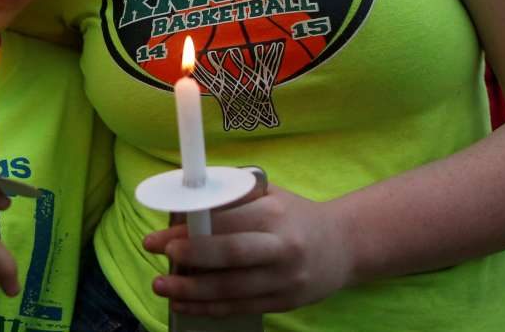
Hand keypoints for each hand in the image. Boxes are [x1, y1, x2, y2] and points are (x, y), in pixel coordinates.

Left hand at [143, 184, 354, 315]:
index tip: (160, 236)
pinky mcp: (285, 302)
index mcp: (274, 213)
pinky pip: (240, 307)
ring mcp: (285, 279)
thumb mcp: (270, 195)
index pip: (225, 222)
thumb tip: (184, 203)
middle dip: (190, 257)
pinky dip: (209, 308)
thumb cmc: (296, 215)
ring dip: (191, 290)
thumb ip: (232, 198)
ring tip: (162, 286)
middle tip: (160, 257)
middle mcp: (282, 247)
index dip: (189, 230)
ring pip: (231, 288)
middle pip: (230, 255)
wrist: (344, 245)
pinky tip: (185, 304)